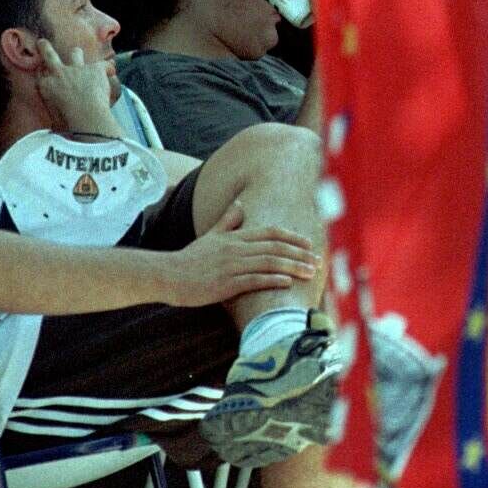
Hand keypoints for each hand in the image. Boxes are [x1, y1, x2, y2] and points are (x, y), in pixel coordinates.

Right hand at [35, 40, 118, 133]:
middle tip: (42, 42)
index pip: (40, 74)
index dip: (42, 72)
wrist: (86, 116)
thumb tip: (53, 131)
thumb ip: (54, 116)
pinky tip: (111, 72)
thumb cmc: (68, 123)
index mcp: (46, 87)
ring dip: (78, 55)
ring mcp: (77, 68)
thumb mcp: (53, 120)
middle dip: (45, 47)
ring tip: (79, 55)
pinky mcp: (95, 69)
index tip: (41, 71)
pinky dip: (107, 68)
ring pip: (75, 52)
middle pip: (48, 54)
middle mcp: (59, 73)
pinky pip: (104, 64)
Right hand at [163, 201, 320, 305]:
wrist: (169, 275)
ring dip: (292, 267)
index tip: (309, 243)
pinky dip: (271, 280)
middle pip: (275, 248)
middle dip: (299, 254)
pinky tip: (286, 283)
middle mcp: (236, 248)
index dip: (292, 237)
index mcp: (235, 236)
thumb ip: (228, 220)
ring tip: (310, 273)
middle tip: (318, 261)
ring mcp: (231, 266)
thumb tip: (240, 203)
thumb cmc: (191, 258)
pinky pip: (253, 280)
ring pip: (268, 263)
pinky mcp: (225, 283)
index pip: (270, 232)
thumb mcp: (210, 235)